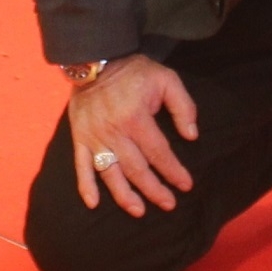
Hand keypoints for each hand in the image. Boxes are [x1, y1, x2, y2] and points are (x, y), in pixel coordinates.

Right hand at [68, 54, 199, 215]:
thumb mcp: (166, 79)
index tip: (185, 185)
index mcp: (136, 118)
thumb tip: (191, 135)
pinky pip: (81, 166)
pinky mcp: (80, 138)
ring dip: (124, 195)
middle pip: (137, 169)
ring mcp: (94, 137)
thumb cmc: (134, 71)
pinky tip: (94, 204)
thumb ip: (183, 107)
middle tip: (168, 204)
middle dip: (154, 190)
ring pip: (110, 173)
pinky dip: (86, 186)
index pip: (159, 153)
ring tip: (139, 211)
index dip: (173, 171)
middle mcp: (114, 132)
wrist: (95, 59)